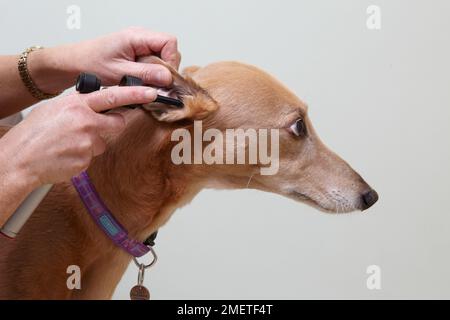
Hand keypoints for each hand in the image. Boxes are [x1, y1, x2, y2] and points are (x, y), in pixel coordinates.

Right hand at [0, 86, 156, 186]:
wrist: (20, 159)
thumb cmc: (33, 134)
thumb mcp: (54, 109)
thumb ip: (78, 105)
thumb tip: (95, 104)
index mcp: (77, 105)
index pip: (113, 96)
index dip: (135, 94)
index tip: (151, 92)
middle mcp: (86, 122)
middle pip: (116, 122)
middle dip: (110, 125)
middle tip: (91, 128)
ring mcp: (87, 142)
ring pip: (102, 142)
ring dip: (91, 143)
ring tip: (68, 143)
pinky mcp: (87, 160)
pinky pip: (92, 156)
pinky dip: (82, 156)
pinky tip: (66, 154)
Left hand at [29, 27, 180, 93]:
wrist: (73, 63)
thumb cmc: (90, 64)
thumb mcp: (120, 73)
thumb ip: (145, 74)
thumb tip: (167, 78)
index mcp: (136, 36)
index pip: (169, 42)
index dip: (171, 60)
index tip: (166, 78)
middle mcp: (140, 37)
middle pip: (169, 49)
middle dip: (166, 68)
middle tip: (156, 84)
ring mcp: (139, 44)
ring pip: (162, 57)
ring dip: (158, 72)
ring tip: (146, 83)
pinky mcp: (137, 53)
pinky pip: (153, 61)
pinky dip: (151, 73)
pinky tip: (142, 81)